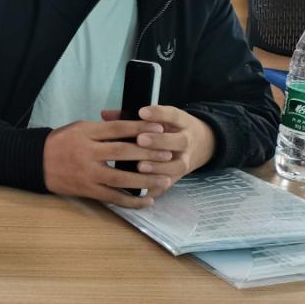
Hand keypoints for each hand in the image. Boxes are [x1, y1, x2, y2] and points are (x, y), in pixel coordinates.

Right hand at [43, 118, 176, 207]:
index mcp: (85, 133)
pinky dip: (131, 201)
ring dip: (145, 180)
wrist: (36, 161)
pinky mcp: (87, 190)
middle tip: (168, 154)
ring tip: (165, 180)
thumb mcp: (79, 128)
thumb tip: (133, 129)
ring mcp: (87, 173)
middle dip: (148, 153)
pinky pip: (112, 198)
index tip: (160, 127)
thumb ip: (103, 129)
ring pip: (121, 178)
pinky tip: (147, 201)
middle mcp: (87, 153)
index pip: (117, 128)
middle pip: (122, 152)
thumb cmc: (61, 142)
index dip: (140, 127)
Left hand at [100, 106, 215, 194]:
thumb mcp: (158, 118)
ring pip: (177, 165)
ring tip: (140, 166)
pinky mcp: (179, 177)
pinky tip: (142, 191)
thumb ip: (132, 116)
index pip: (172, 115)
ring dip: (159, 167)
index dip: (158, 114)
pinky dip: (157, 188)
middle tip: (140, 140)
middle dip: (159, 141)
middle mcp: (187, 141)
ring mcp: (186, 160)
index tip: (142, 112)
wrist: (200, 144)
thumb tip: (104, 114)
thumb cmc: (168, 128)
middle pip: (178, 141)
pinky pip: (170, 184)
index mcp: (181, 122)